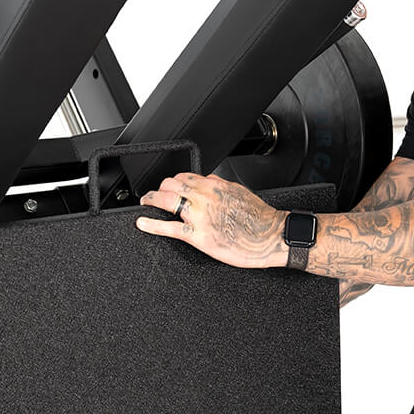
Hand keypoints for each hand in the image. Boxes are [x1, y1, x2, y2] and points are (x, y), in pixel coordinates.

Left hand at [135, 172, 288, 268]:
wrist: (271, 236)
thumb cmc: (260, 218)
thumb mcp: (239, 191)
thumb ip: (220, 185)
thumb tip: (207, 180)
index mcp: (215, 186)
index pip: (185, 176)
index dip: (173, 181)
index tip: (169, 186)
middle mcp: (205, 197)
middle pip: (171, 184)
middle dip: (160, 189)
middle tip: (154, 195)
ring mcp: (200, 216)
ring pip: (167, 200)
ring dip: (151, 200)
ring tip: (146, 203)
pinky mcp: (198, 236)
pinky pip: (170, 228)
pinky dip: (152, 224)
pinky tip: (142, 223)